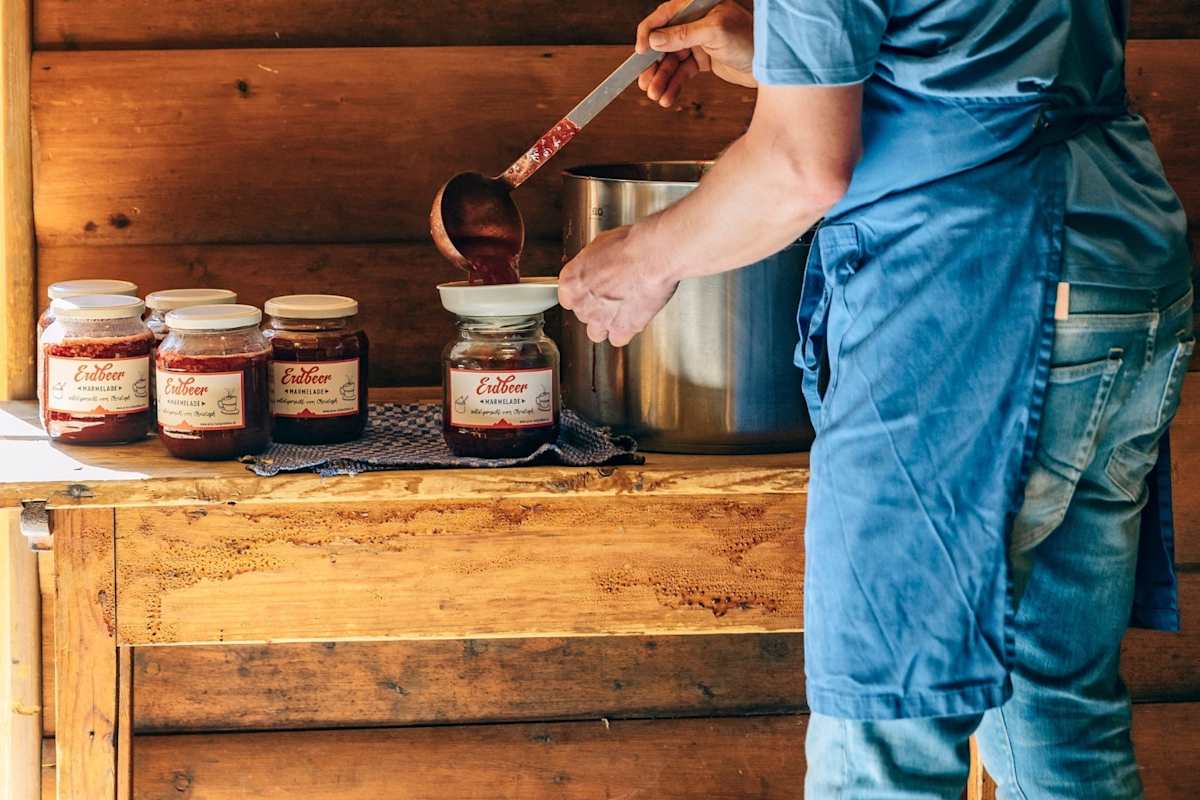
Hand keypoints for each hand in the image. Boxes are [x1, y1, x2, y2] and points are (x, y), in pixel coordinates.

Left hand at [558, 226, 677, 346]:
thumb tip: (594, 268)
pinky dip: (625, 332)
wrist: (652, 256)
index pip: (569, 298)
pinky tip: (632, 319)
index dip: (584, 294)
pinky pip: (617, 339)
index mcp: (570, 283)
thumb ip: (590, 265)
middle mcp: (581, 304)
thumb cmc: (629, 246)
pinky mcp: (621, 330)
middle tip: (614, 295)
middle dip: (597, 307)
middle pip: (583, 314)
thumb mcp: (598, 246)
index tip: (593, 290)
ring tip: (621, 311)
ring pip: (596, 332)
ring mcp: (600, 319)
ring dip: (606, 324)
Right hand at [635, 0, 755, 107]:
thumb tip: (653, 40)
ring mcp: (697, 42)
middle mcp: (694, 23)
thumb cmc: (750, 39)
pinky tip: (667, 98)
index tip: (639, 54)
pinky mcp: (702, 61)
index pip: (663, 16)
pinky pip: (681, 74)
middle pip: (662, 43)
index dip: (647, 34)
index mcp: (696, 7)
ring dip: (661, 79)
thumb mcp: (715, 33)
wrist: (772, 63)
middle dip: (653, 65)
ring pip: (670, 61)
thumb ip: (683, 35)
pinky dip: (673, 86)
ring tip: (656, 97)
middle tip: (645, 85)